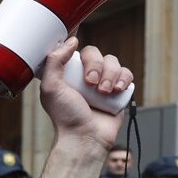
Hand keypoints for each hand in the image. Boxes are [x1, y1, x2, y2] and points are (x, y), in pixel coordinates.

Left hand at [33, 38, 133, 177]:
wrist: (85, 137)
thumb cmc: (65, 116)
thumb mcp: (51, 88)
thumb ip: (54, 62)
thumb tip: (72, 41)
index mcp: (67, 74)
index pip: (74, 51)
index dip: (77, 46)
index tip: (78, 41)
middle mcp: (84, 76)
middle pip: (95, 54)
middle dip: (95, 65)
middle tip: (90, 82)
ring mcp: (102, 82)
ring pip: (113, 62)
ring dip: (110, 74)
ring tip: (103, 92)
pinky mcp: (118, 91)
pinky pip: (126, 74)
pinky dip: (123, 79)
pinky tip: (116, 90)